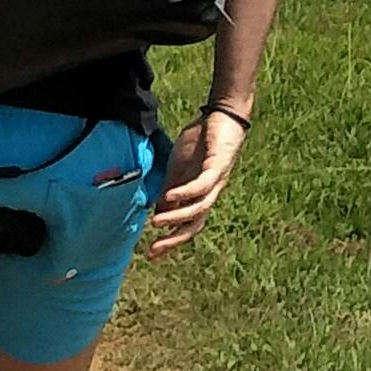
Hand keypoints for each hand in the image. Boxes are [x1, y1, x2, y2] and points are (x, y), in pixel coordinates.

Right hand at [145, 106, 245, 252]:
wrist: (220, 116)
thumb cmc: (199, 143)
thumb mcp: (177, 170)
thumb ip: (169, 191)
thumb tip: (158, 212)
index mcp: (198, 196)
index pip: (187, 225)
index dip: (170, 240)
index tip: (150, 254)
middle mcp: (210, 193)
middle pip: (195, 224)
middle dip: (174, 239)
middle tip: (153, 251)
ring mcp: (215, 181)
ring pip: (198, 208)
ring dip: (176, 217)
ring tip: (156, 223)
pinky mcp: (217, 166)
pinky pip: (202, 185)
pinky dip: (185, 192)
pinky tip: (169, 197)